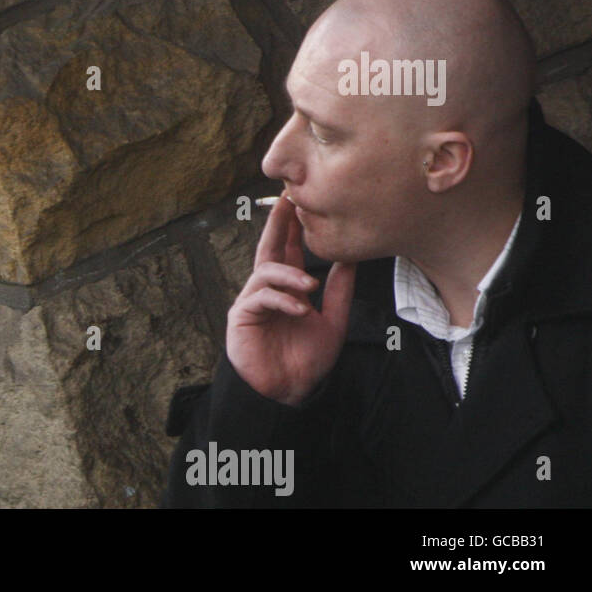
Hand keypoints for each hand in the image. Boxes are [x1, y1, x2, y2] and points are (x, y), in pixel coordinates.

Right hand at [225, 190, 356, 405]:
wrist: (289, 392)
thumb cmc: (306, 360)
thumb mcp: (332, 320)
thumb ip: (339, 290)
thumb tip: (350, 258)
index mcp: (287, 289)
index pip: (287, 250)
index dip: (292, 225)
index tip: (299, 200)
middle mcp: (267, 290)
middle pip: (269, 249)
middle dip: (277, 224)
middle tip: (286, 199)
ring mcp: (252, 302)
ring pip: (265, 273)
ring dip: (288, 275)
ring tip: (309, 286)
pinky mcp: (242, 318)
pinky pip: (259, 298)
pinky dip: (281, 300)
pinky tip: (300, 309)